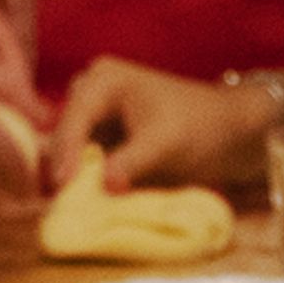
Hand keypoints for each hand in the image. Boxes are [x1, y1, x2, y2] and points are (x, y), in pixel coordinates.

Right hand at [50, 58, 264, 192]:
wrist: (227, 132)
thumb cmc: (199, 127)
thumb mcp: (163, 144)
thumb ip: (131, 163)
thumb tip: (104, 186)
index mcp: (105, 80)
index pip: (76, 118)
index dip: (66, 152)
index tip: (61, 185)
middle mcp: (92, 91)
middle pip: (65, 132)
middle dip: (61, 164)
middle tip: (56, 199)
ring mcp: (95, 115)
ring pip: (69, 148)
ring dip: (69, 173)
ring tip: (63, 202)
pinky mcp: (102, 137)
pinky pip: (82, 159)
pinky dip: (82, 178)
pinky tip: (78, 198)